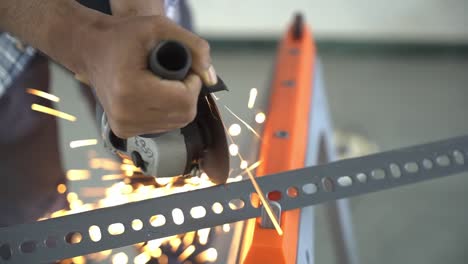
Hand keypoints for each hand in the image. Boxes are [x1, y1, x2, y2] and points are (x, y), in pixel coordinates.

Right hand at [80, 15, 216, 137]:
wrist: (90, 50)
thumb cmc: (122, 37)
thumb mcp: (160, 27)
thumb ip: (194, 47)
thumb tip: (210, 77)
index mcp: (130, 89)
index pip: (184, 100)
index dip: (193, 83)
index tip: (185, 69)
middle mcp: (125, 114)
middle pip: (183, 115)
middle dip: (188, 94)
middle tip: (177, 76)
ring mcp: (123, 126)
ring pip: (175, 124)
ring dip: (179, 104)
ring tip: (163, 84)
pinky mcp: (124, 131)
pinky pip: (162, 127)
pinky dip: (167, 112)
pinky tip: (155, 95)